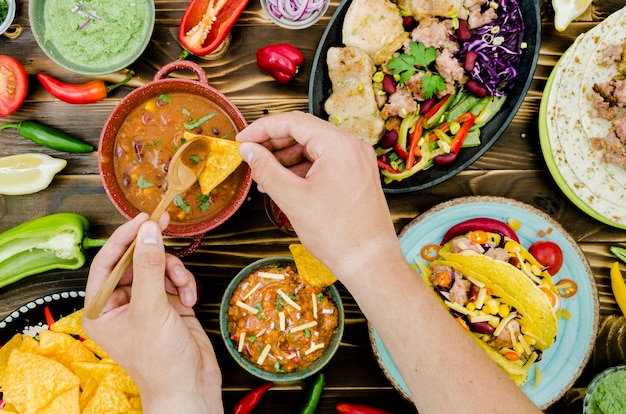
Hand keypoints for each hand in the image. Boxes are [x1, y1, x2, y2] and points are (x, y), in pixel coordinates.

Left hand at [83, 213, 222, 412]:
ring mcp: (146, 305)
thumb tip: (148, 231)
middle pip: (136, 262)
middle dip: (156, 256)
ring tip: (183, 288)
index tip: (142, 218)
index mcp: (101, 308)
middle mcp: (121, 305)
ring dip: (175, 273)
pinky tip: (190, 300)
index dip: (124, 238)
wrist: (190, 387)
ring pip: (159, 268)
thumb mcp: (151, 308)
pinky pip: (175, 281)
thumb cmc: (160, 361)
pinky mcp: (169, 307)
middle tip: (166, 226)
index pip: (107, 262)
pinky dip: (185, 285)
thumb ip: (149, 267)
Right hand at [236, 111, 401, 279]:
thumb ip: (266, 169)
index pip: (294, 122)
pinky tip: (285, 183)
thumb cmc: (338, 234)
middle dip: (274, 144)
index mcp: (340, 145)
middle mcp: (353, 147)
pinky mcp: (358, 175)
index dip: (263, 129)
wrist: (369, 262)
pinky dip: (303, 169)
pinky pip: (325, 162)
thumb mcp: (292, 198)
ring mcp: (358, 161)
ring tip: (264, 175)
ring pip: (314, 148)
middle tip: (250, 156)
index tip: (243, 139)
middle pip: (305, 132)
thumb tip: (248, 150)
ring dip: (287, 158)